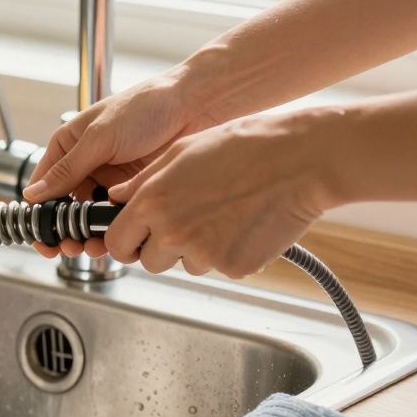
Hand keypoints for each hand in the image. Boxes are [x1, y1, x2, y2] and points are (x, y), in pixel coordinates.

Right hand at [22, 71, 214, 257]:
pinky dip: (114, 230)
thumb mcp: (100, 137)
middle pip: (65, 207)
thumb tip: (32, 195)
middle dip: (64, 230)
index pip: (43, 186)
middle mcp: (86, 165)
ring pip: (90, 217)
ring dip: (88, 235)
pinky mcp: (133, 192)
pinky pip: (117, 218)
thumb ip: (68, 169)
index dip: (39, 214)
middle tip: (67, 247)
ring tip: (92, 247)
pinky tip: (115, 237)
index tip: (40, 237)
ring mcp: (110, 180)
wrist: (196, 105)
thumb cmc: (146, 106)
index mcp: (68, 146)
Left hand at [103, 113, 332, 277]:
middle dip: (160, 249)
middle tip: (185, 225)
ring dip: (196, 251)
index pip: (118, 241)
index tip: (134, 239)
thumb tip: (116, 197)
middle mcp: (172, 232)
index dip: (126, 241)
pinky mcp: (234, 267)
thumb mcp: (181, 152)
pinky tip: (243, 224)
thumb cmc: (244, 148)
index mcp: (152, 202)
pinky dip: (228, 253)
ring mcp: (203, 253)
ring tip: (222, 216)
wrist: (300, 162)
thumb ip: (143, 181)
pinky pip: (220, 268)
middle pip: (149, 262)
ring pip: (186, 266)